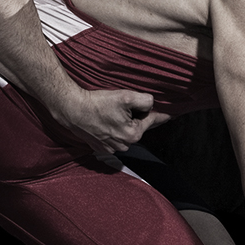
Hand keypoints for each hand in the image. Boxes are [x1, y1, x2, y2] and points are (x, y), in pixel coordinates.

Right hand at [53, 88, 169, 152]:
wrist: (71, 109)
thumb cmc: (98, 103)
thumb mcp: (126, 96)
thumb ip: (145, 101)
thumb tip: (152, 104)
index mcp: (133, 134)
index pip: (152, 121)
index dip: (162, 114)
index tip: (172, 114)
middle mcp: (123, 145)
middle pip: (139, 128)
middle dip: (140, 117)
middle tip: (135, 105)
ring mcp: (111, 148)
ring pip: (126, 133)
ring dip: (126, 124)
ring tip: (118, 111)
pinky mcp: (100, 146)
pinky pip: (114, 138)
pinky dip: (115, 129)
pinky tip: (108, 119)